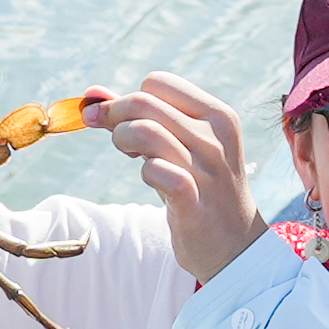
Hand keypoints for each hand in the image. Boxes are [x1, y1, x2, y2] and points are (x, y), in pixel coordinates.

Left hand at [104, 73, 263, 285]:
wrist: (235, 246)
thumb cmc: (202, 189)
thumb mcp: (182, 146)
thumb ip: (140, 117)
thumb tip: (92, 93)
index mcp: (218, 115)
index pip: (158, 82)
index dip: (131, 99)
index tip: (124, 122)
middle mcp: (215, 137)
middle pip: (144, 102)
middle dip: (117, 118)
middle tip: (121, 144)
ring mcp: (207, 169)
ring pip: (145, 132)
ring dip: (124, 142)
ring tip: (133, 159)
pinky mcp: (193, 202)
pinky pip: (154, 171)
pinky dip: (145, 173)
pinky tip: (153, 181)